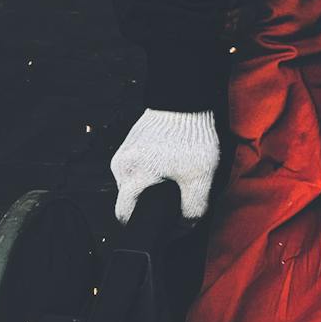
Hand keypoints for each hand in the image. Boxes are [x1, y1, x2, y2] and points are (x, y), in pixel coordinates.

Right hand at [109, 108, 219, 224]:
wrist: (187, 94)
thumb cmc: (192, 133)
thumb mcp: (199, 178)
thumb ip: (193, 210)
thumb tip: (183, 228)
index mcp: (131, 177)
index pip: (124, 216)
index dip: (142, 227)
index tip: (162, 226)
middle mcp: (120, 165)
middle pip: (131, 200)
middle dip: (150, 205)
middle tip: (176, 198)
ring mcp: (123, 151)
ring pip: (134, 183)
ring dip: (152, 187)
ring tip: (176, 177)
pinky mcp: (131, 141)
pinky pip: (137, 166)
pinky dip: (152, 171)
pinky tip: (171, 163)